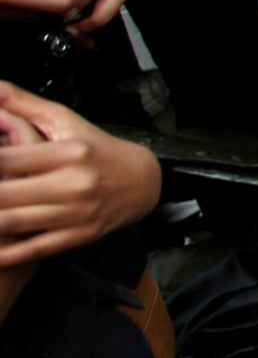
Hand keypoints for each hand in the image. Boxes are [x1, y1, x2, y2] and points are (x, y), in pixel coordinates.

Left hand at [0, 81, 162, 269]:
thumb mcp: (66, 121)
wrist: (143, 182)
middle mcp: (74, 184)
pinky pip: (33, 249)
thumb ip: (23, 105)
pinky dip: (6, 253)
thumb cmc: (97, 149)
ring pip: (13, 223)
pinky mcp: (78, 236)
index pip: (8, 159)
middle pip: (5, 194)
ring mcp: (76, 214)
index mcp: (69, 153)